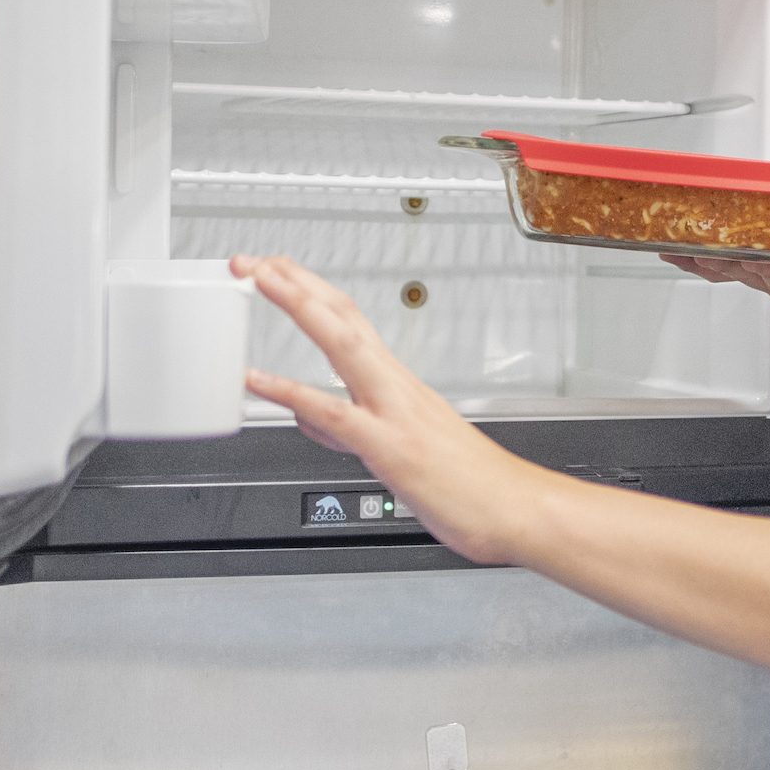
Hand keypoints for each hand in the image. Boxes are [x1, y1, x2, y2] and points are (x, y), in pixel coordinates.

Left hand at [235, 255, 545, 564]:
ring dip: (299, 305)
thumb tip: (314, 418)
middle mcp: (397, 388)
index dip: (310, 292)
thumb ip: (351, 429)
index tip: (275, 272)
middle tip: (253, 260)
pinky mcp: (389, 447)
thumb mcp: (401, 449)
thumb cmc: (471, 485)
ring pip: (342, 343)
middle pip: (343, 315)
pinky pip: (334, 413)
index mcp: (400, 385)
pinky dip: (292, 392)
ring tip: (259, 279)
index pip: (348, 321)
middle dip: (296, 281)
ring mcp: (393, 413)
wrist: (516, 509)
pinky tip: (259, 381)